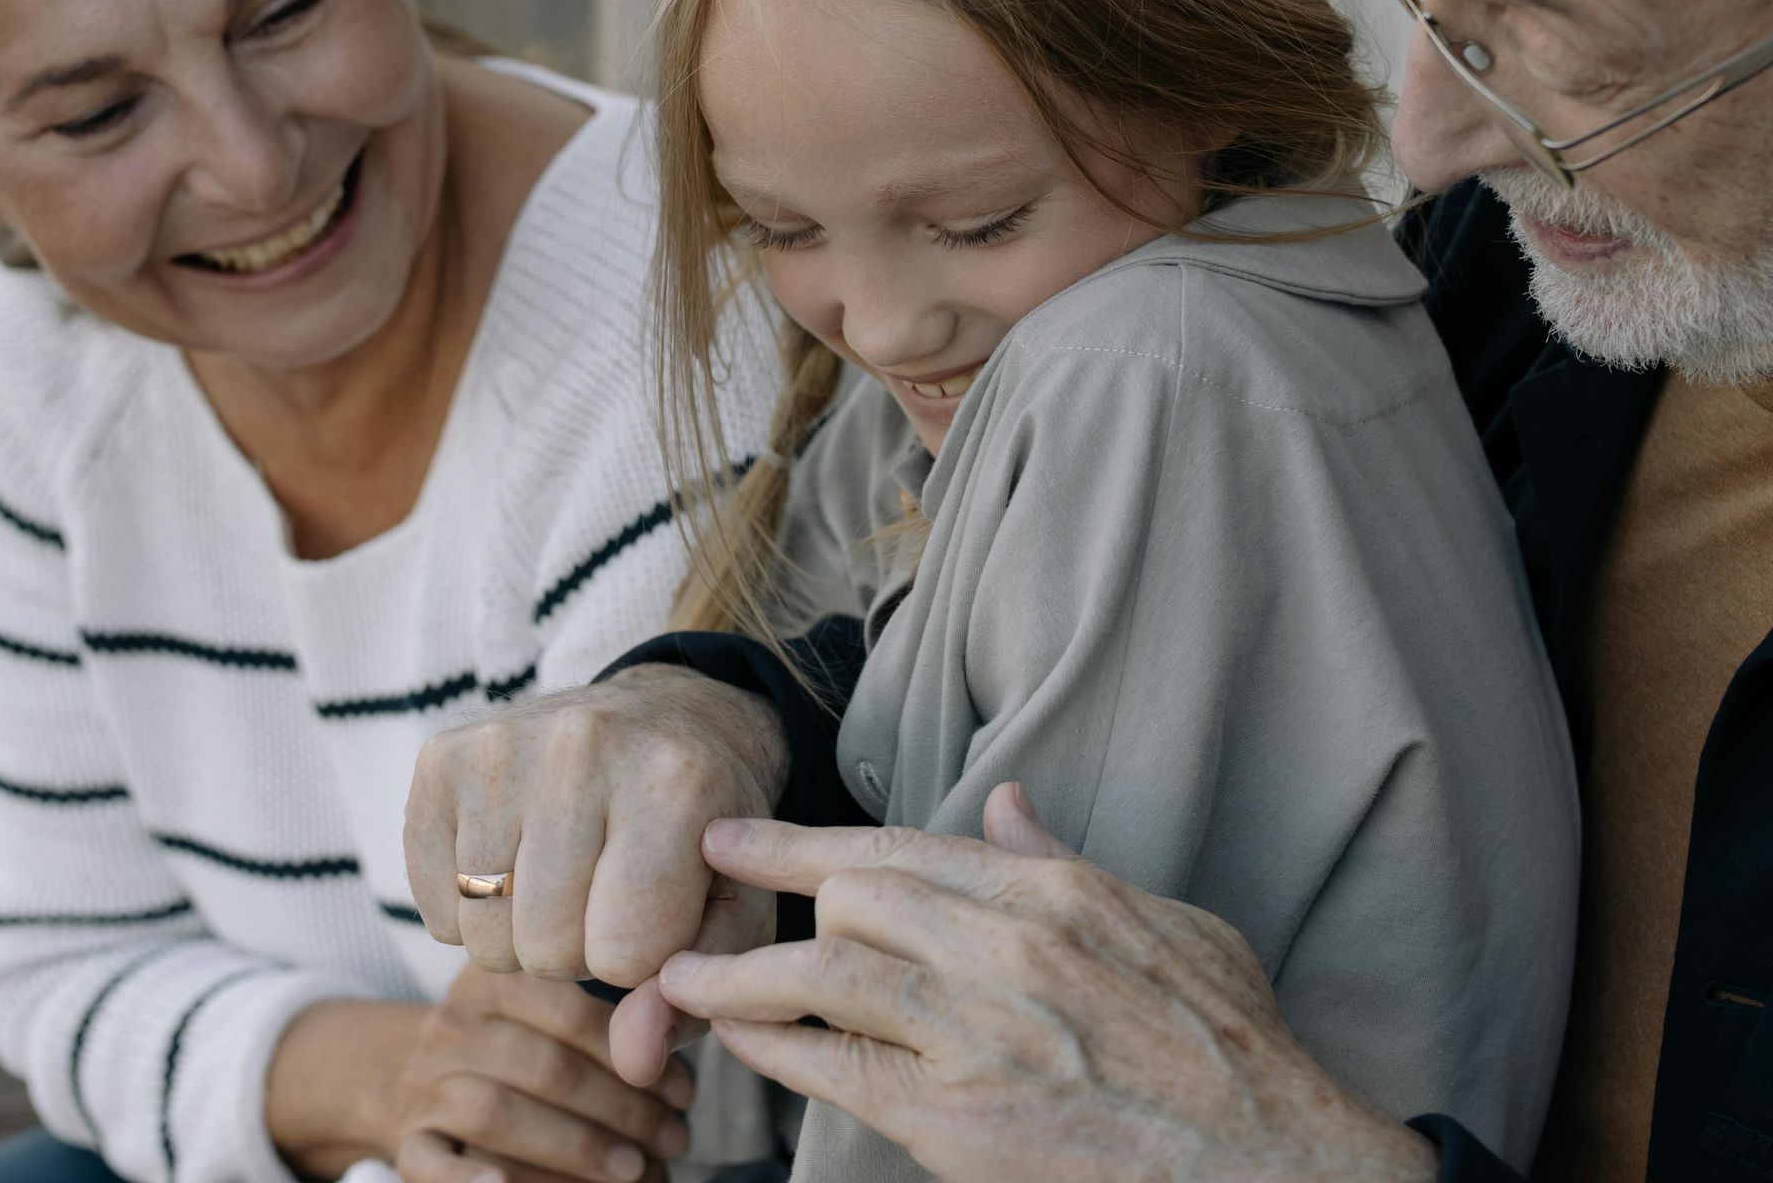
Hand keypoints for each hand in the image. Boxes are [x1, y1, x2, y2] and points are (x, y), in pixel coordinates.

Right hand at [266, 972, 692, 1182]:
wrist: (404, 1076)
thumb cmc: (515, 1046)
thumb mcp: (549, 1014)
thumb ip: (612, 1021)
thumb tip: (674, 1035)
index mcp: (494, 980)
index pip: (570, 1009)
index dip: (634, 1053)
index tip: (683, 1092)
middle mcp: (452, 1025)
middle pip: (544, 1065)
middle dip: (622, 1107)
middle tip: (675, 1137)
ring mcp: (424, 1085)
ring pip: (497, 1110)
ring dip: (575, 1145)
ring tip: (634, 1168)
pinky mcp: (407, 1144)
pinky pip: (431, 1164)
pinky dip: (468, 1180)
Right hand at [404, 665, 786, 992]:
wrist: (669, 719)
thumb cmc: (705, 828)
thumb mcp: (734, 907)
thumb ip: (695, 993)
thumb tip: (635, 1062)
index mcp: (674, 782)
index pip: (627, 953)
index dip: (644, 960)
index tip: (658, 912)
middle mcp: (582, 748)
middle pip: (548, 947)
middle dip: (581, 951)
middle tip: (606, 897)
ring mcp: (502, 746)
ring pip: (485, 935)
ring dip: (524, 938)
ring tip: (564, 885)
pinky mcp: (442, 756)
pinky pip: (433, 903)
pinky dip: (470, 912)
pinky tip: (515, 866)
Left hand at [655, 784, 1439, 1182]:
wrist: (1271, 1162)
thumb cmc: (1228, 1045)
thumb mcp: (1166, 922)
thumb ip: (1066, 862)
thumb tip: (1004, 802)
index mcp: (1051, 894)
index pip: (898, 846)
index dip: (802, 842)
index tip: (737, 838)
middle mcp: (1006, 947)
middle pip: (848, 895)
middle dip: (767, 897)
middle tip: (703, 898)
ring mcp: (979, 1033)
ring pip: (823, 972)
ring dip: (737, 974)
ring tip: (678, 976)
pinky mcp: (960, 1120)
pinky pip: (839, 1068)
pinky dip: (775, 1049)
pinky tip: (737, 1039)